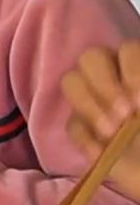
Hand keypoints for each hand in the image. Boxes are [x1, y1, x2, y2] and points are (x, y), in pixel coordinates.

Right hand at [62, 41, 139, 201]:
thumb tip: (133, 100)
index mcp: (139, 75)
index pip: (128, 51)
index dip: (132, 70)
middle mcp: (118, 82)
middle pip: (91, 58)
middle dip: (105, 84)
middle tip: (124, 114)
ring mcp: (99, 105)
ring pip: (72, 82)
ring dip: (90, 106)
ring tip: (111, 133)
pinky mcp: (86, 132)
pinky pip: (72, 124)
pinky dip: (85, 138)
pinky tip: (102, 153)